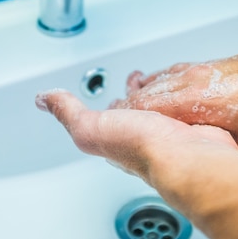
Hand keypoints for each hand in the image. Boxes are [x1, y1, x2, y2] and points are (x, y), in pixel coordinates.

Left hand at [35, 89, 237, 189]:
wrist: (190, 158)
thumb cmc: (142, 148)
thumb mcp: (90, 127)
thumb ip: (68, 112)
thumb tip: (42, 99)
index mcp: (116, 141)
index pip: (107, 120)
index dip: (107, 106)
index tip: (110, 93)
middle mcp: (144, 140)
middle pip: (137, 114)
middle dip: (136, 96)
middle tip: (137, 80)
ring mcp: (171, 135)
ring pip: (162, 110)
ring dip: (161, 95)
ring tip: (162, 81)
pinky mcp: (195, 129)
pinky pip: (187, 109)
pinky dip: (185, 98)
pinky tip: (189, 91)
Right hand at [110, 37, 237, 158]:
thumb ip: (226, 158)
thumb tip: (213, 172)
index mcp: (198, 99)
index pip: (147, 107)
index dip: (126, 118)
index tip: (110, 124)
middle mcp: (195, 79)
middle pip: (148, 91)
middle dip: (128, 106)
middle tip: (112, 117)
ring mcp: (204, 69)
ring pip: (160, 79)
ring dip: (143, 93)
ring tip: (128, 101)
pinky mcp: (215, 66)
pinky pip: (175, 73)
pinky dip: (161, 83)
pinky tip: (160, 87)